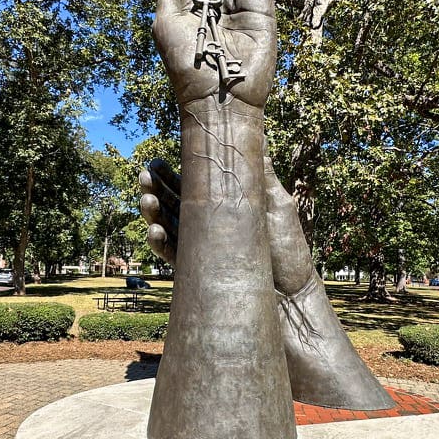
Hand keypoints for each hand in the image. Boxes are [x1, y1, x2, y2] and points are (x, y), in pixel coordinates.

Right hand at [140, 157, 394, 410]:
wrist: (293, 305)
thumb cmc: (289, 254)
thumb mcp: (276, 206)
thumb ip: (260, 174)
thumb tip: (256, 132)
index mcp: (224, 207)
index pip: (191, 185)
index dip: (172, 173)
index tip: (158, 159)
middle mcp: (208, 228)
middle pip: (172, 203)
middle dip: (155, 188)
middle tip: (145, 174)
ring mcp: (201, 252)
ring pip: (167, 227)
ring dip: (153, 213)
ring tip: (146, 200)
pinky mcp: (196, 276)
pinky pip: (173, 257)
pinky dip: (161, 243)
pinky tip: (155, 232)